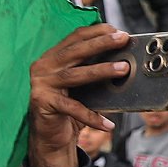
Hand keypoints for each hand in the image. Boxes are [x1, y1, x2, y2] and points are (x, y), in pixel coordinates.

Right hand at [25, 25, 125, 166]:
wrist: (49, 135)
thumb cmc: (69, 107)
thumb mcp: (82, 85)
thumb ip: (93, 70)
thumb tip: (126, 62)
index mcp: (52, 57)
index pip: (74, 38)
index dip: (96, 32)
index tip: (118, 31)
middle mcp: (43, 67)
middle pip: (74, 51)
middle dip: (101, 43)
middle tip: (122, 39)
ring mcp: (41, 84)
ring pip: (74, 75)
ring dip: (101, 70)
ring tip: (123, 69)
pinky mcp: (43, 103)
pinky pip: (72, 108)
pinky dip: (91, 116)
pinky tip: (108, 124)